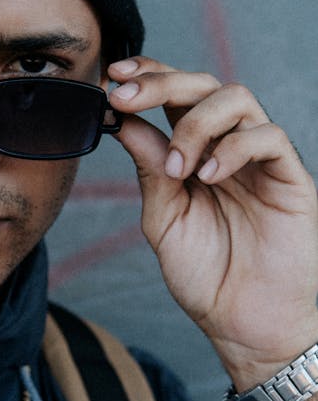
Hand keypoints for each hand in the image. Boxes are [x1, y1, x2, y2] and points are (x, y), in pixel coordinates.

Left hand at [107, 56, 317, 389]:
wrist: (246, 324)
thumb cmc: (207, 276)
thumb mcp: (163, 218)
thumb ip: (149, 168)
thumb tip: (123, 119)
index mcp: (193, 153)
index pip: (173, 95)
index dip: (145, 76)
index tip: (110, 78)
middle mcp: (226, 147)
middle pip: (202, 84)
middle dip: (159, 82)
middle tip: (124, 97)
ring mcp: (260, 160)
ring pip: (236, 98)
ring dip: (194, 123)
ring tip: (178, 168)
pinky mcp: (290, 178)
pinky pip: (269, 137)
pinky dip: (234, 148)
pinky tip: (209, 177)